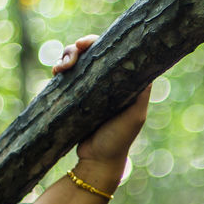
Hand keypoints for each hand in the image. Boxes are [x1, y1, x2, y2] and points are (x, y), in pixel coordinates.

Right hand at [53, 34, 151, 164]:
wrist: (96, 161)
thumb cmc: (118, 140)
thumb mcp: (135, 116)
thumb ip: (141, 94)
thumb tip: (148, 66)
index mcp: (126, 81)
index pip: (113, 51)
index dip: (97, 42)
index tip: (84, 44)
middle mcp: (110, 80)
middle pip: (92, 51)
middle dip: (77, 48)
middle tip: (69, 57)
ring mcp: (92, 86)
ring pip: (78, 59)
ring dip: (66, 57)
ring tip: (58, 69)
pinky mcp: (77, 94)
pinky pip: (68, 75)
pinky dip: (61, 69)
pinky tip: (55, 73)